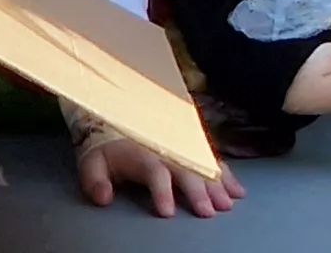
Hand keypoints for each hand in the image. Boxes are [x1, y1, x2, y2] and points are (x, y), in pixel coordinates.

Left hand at [75, 138, 241, 216]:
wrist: (120, 117)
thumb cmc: (108, 148)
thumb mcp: (92, 162)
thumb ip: (94, 181)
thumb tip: (103, 198)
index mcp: (143, 154)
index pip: (155, 173)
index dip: (162, 192)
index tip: (167, 213)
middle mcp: (167, 150)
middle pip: (187, 170)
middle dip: (199, 191)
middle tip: (208, 212)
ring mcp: (183, 148)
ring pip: (204, 165)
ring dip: (218, 184)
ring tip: (228, 203)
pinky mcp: (193, 149)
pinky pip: (213, 160)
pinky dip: (227, 175)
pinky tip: (238, 190)